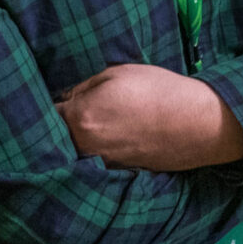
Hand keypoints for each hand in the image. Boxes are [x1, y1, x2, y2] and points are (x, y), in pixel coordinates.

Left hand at [56, 64, 242, 171]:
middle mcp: (85, 146)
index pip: (45, 113)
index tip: (44, 95)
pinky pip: (94, 159)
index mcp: (81, 117)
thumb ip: (82, 85)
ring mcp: (101, 163)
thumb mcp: (117, 72)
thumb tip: (62, 95)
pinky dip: (94, 148)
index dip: (43, 102)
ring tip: (89, 121)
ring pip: (74, 149)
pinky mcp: (117, 171)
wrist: (199, 124)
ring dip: (74, 137)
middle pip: (56, 136)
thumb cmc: (158, 91)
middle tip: (63, 106)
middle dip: (57, 122)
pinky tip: (107, 135)